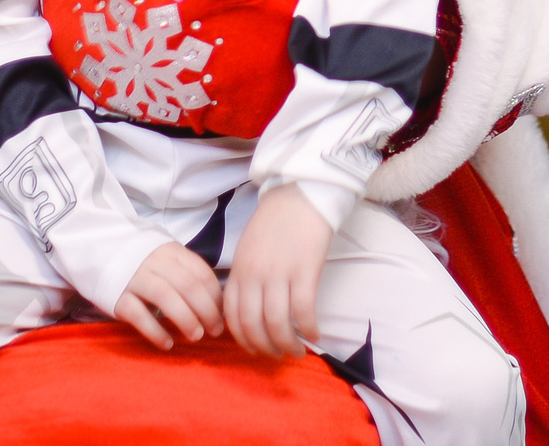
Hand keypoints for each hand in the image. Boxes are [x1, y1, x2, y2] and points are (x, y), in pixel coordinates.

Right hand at [114, 242, 222, 350]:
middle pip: (188, 286)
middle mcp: (155, 262)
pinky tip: (167, 343)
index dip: (215, 297)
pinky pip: (139, 315)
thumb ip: (188, 275)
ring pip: (166, 298)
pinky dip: (156, 331)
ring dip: (186, 319)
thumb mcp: (168, 259)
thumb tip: (217, 305)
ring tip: (196, 337)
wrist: (101, 251)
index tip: (222, 316)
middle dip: (206, 311)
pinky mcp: (117, 296)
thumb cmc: (145, 262)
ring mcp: (135, 277)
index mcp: (172, 252)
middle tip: (215, 331)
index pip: (201, 273)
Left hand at [223, 183, 331, 358]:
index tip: (256, 349)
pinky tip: (315, 335)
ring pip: (278, 324)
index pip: (233, 318)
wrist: (300, 192)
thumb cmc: (275, 220)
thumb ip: (245, 278)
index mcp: (238, 271)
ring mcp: (279, 274)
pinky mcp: (305, 271)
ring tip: (297, 351)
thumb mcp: (248, 249)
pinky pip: (304, 311)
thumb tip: (250, 311)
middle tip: (278, 356)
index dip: (244, 341)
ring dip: (288, 345)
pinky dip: (309, 329)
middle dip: (265, 348)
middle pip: (253, 326)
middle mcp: (254, 276)